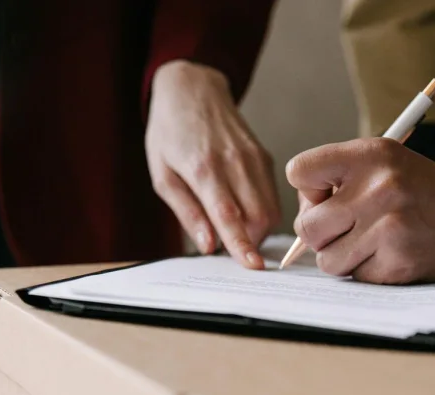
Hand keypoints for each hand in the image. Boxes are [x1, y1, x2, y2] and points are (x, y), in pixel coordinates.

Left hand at [146, 61, 280, 268]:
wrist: (192, 88)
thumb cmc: (170, 132)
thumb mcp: (162, 176)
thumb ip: (187, 213)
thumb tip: (208, 245)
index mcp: (203, 168)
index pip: (229, 214)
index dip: (242, 243)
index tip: (253, 265)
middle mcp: (234, 162)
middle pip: (258, 217)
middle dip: (250, 241)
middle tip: (230, 244)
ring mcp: (253, 158)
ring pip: (271, 209)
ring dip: (258, 230)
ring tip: (235, 226)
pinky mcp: (264, 156)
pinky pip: (272, 196)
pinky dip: (263, 213)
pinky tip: (244, 209)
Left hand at [286, 139, 434, 283]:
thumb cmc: (421, 193)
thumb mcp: (386, 164)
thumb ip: (340, 180)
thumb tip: (301, 216)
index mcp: (371, 155)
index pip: (299, 172)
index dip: (307, 191)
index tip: (327, 196)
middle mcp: (378, 188)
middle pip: (306, 227)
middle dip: (320, 235)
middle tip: (345, 230)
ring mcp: (387, 228)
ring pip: (326, 260)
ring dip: (342, 258)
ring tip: (370, 243)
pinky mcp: (396, 263)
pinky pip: (355, 277)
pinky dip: (367, 271)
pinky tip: (389, 255)